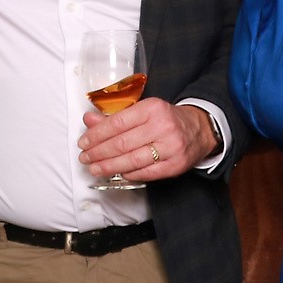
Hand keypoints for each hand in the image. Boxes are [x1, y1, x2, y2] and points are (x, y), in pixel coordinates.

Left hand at [77, 101, 214, 181]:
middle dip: (99, 153)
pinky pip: (146, 173)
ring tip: (95, 168)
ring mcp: (171, 147)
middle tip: (85, 158)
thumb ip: (114, 117)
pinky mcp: (176, 165)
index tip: (83, 142)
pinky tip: (117, 173)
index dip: (96, 135)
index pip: (117, 123)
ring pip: (132, 161)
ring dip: (109, 167)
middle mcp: (163, 127)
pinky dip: (128, 174)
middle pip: (122, 143)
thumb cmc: (166, 119)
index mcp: (152, 108)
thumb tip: (88, 120)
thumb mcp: (142, 111)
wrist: (199, 129)